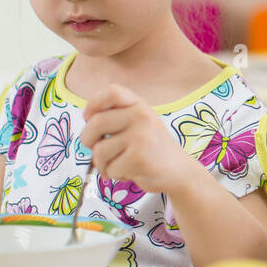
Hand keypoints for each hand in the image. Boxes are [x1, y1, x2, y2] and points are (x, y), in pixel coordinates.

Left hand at [81, 84, 195, 191]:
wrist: (179, 171)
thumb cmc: (152, 149)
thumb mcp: (140, 124)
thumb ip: (118, 116)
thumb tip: (87, 118)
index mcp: (140, 106)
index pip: (112, 92)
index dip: (94, 103)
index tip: (89, 117)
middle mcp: (142, 116)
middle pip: (96, 123)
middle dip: (88, 140)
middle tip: (97, 151)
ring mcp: (141, 136)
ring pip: (99, 150)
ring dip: (103, 163)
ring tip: (119, 164)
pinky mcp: (139, 158)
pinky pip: (110, 168)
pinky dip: (114, 175)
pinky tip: (130, 172)